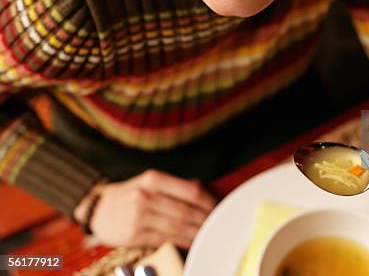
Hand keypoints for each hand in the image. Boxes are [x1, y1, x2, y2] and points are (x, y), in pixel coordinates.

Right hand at [74, 169, 216, 248]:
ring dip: (197, 232)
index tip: (219, 208)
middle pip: (186, 211)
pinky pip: (165, 239)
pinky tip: (192, 241)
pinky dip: (182, 241)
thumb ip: (174, 187)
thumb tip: (203, 191)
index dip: (209, 201)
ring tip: (209, 234)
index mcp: (153, 179)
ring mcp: (139, 216)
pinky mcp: (134, 235)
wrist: (96, 209)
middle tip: (218, 224)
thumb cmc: (129, 195)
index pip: (190, 191)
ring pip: (177, 227)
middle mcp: (146, 196)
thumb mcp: (148, 182)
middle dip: (206, 219)